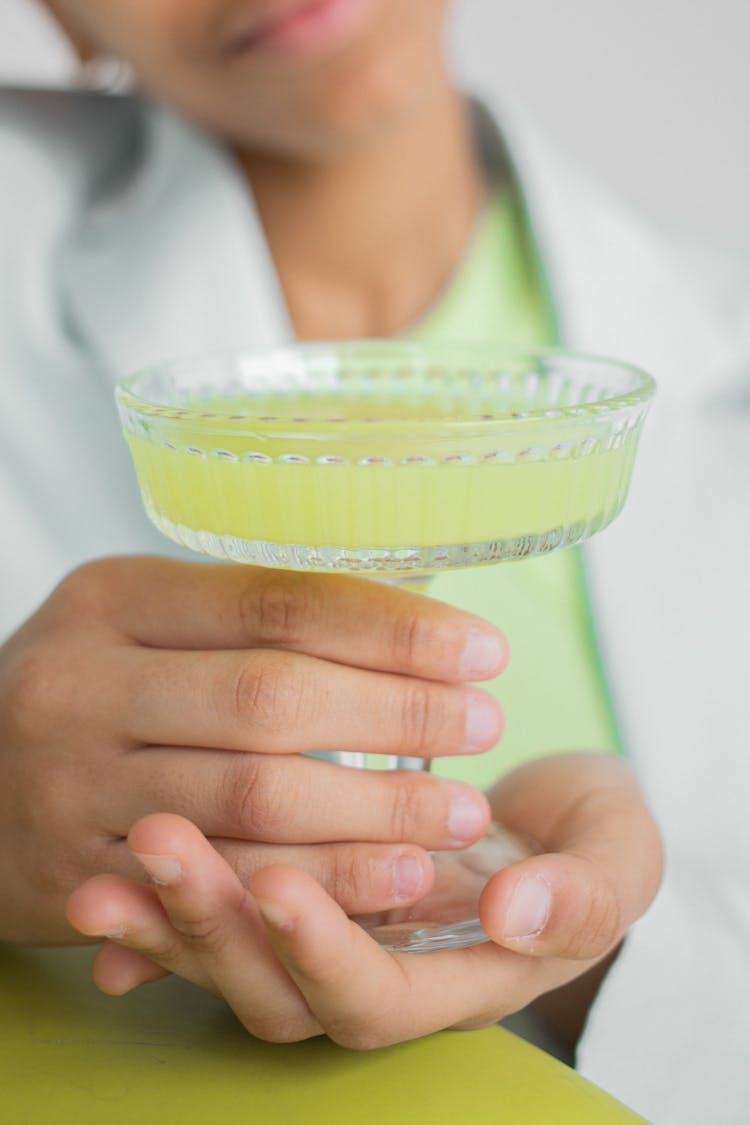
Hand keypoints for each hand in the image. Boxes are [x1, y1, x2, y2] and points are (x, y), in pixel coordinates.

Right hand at [0, 556, 504, 943]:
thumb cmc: (88, 687)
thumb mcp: (141, 622)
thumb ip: (247, 621)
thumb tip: (408, 621)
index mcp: (113, 598)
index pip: (278, 602)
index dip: (391, 628)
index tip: (480, 649)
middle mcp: (83, 682)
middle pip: (272, 698)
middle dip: (396, 717)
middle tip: (484, 727)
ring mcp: (72, 783)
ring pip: (251, 800)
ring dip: (374, 812)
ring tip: (459, 813)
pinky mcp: (77, 873)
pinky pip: (219, 885)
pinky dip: (314, 885)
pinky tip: (388, 883)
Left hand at [66, 753, 661, 1047]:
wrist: (550, 820)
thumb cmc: (587, 842)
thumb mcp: (613, 858)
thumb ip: (582, 894)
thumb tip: (515, 913)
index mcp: (452, 981)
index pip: (373, 997)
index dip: (324, 952)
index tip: (280, 883)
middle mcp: (374, 972)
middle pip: (275, 989)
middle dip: (213, 926)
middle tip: (158, 844)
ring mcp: (328, 938)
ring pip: (232, 957)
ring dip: (170, 911)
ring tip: (121, 853)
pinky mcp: (296, 894)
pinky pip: (218, 919)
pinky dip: (160, 908)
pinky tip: (107, 874)